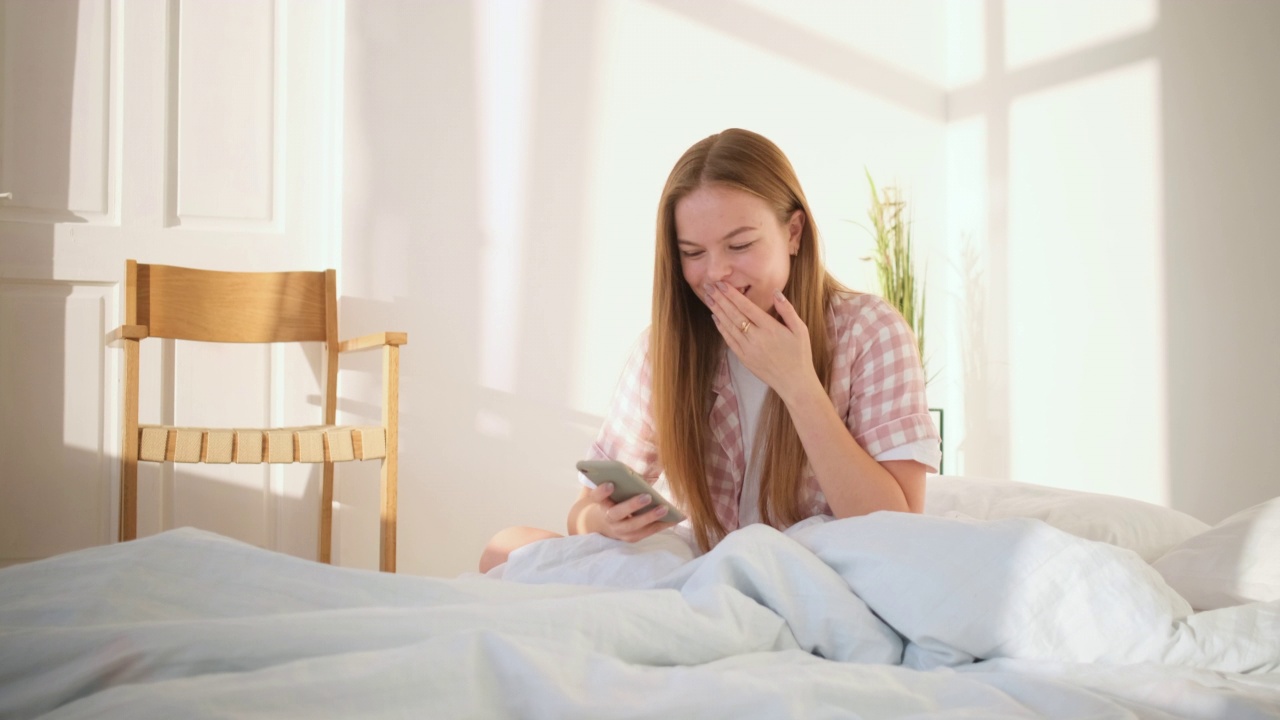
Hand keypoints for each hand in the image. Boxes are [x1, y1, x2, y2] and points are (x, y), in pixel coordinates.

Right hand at [582, 482, 670, 542]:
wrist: (606, 523)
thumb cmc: (616, 499)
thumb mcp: (616, 488)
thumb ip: (627, 478)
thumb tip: (648, 464)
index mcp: (601, 502)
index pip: (595, 496)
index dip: (601, 491)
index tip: (610, 484)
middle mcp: (607, 518)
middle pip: (616, 513)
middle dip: (632, 505)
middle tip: (647, 496)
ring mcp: (619, 530)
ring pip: (633, 526)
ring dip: (650, 517)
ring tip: (665, 508)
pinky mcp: (631, 537)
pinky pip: (646, 532)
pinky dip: (661, 525)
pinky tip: (674, 518)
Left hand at [704, 282, 816, 401]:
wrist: (794, 383)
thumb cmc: (800, 355)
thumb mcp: (800, 330)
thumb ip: (787, 310)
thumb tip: (776, 292)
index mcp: (770, 328)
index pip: (747, 307)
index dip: (733, 294)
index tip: (722, 284)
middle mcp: (756, 338)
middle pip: (734, 314)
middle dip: (720, 299)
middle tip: (709, 287)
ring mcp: (748, 349)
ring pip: (728, 326)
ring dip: (717, 311)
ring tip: (708, 298)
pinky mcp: (744, 358)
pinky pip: (729, 340)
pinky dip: (721, 328)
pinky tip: (715, 317)